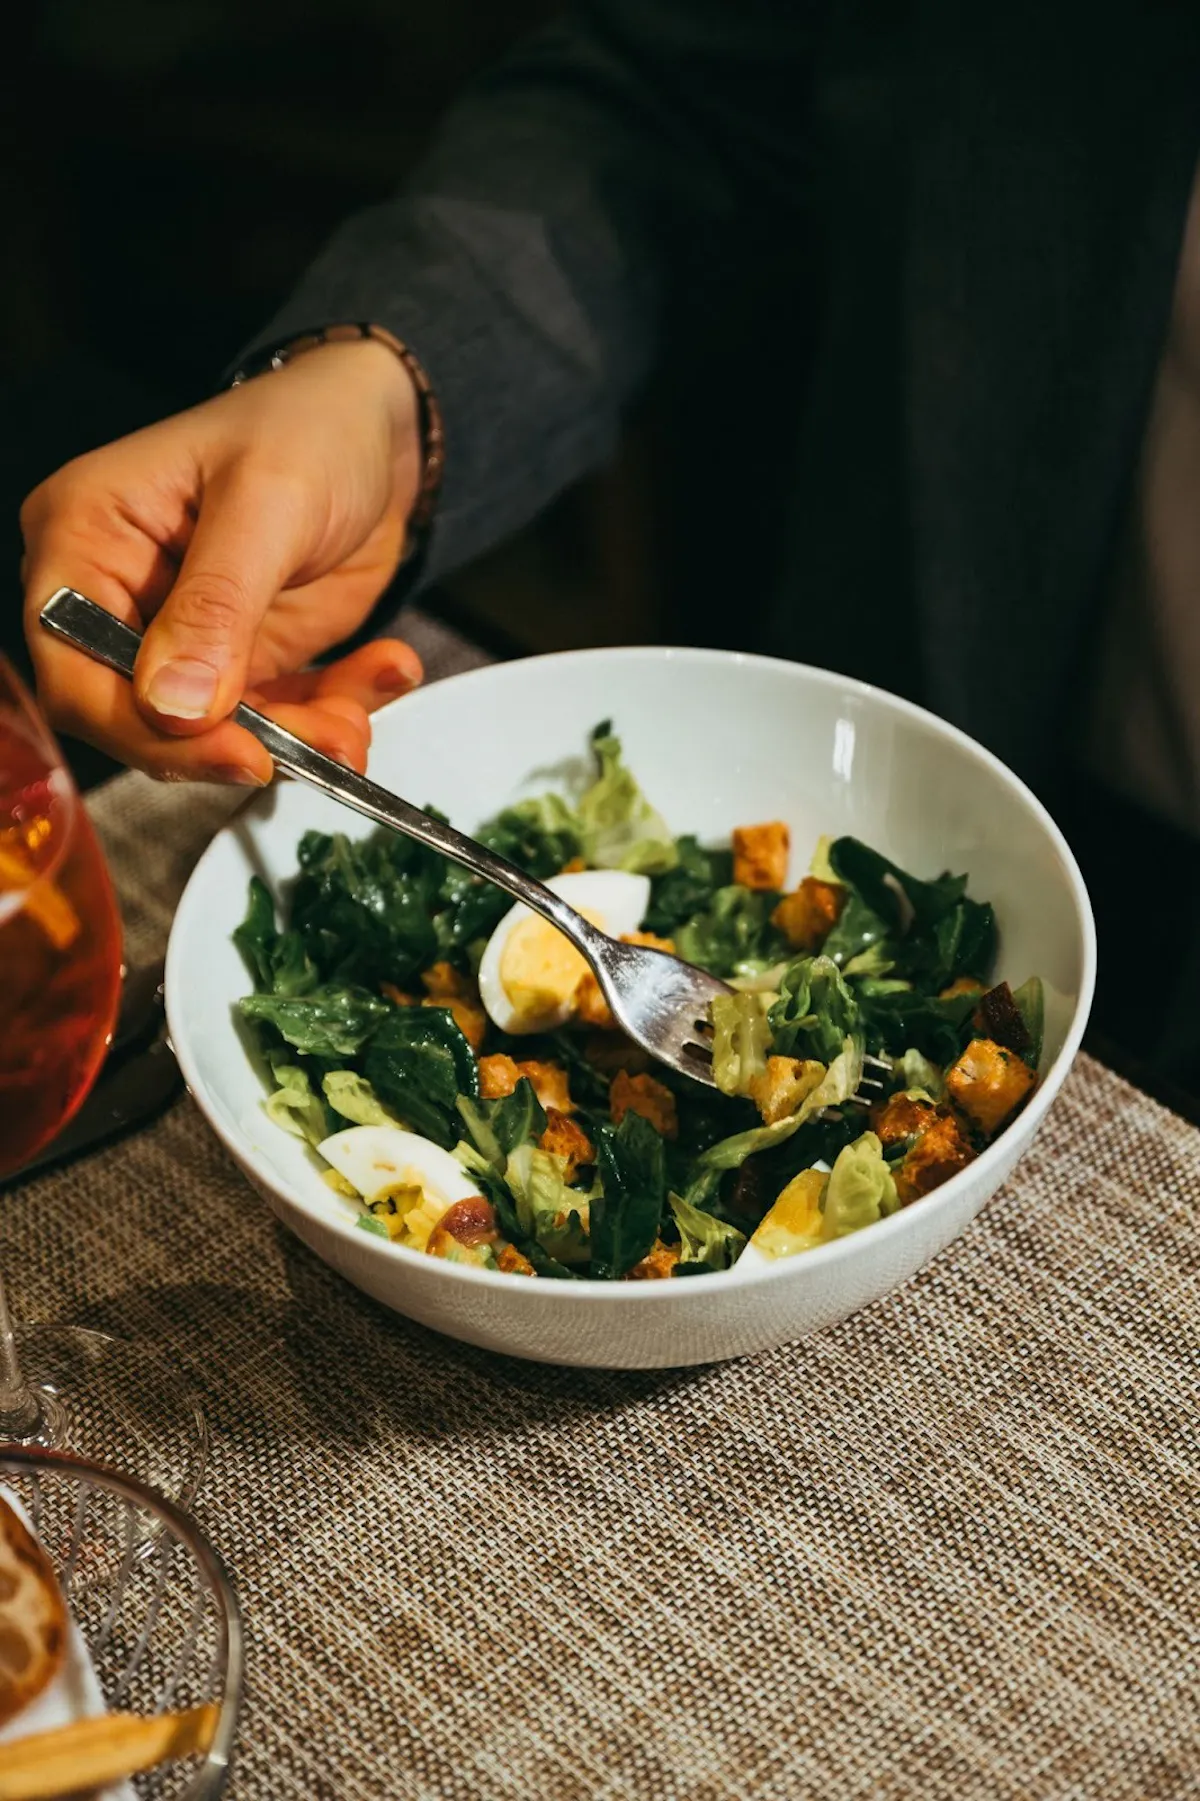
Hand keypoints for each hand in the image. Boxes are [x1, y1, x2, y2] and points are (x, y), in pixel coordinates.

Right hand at [21, 339, 425, 783]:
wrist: (381, 430)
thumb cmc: (309, 427)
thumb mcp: (266, 504)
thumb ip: (216, 605)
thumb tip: (173, 706)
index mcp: (86, 536)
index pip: (76, 672)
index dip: (146, 731)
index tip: (236, 751)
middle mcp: (119, 595)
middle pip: (143, 719)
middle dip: (239, 743)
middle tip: (322, 745)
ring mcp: (182, 634)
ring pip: (220, 732)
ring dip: (300, 738)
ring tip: (360, 720)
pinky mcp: (244, 659)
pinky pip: (279, 717)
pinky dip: (334, 713)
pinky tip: (386, 671)